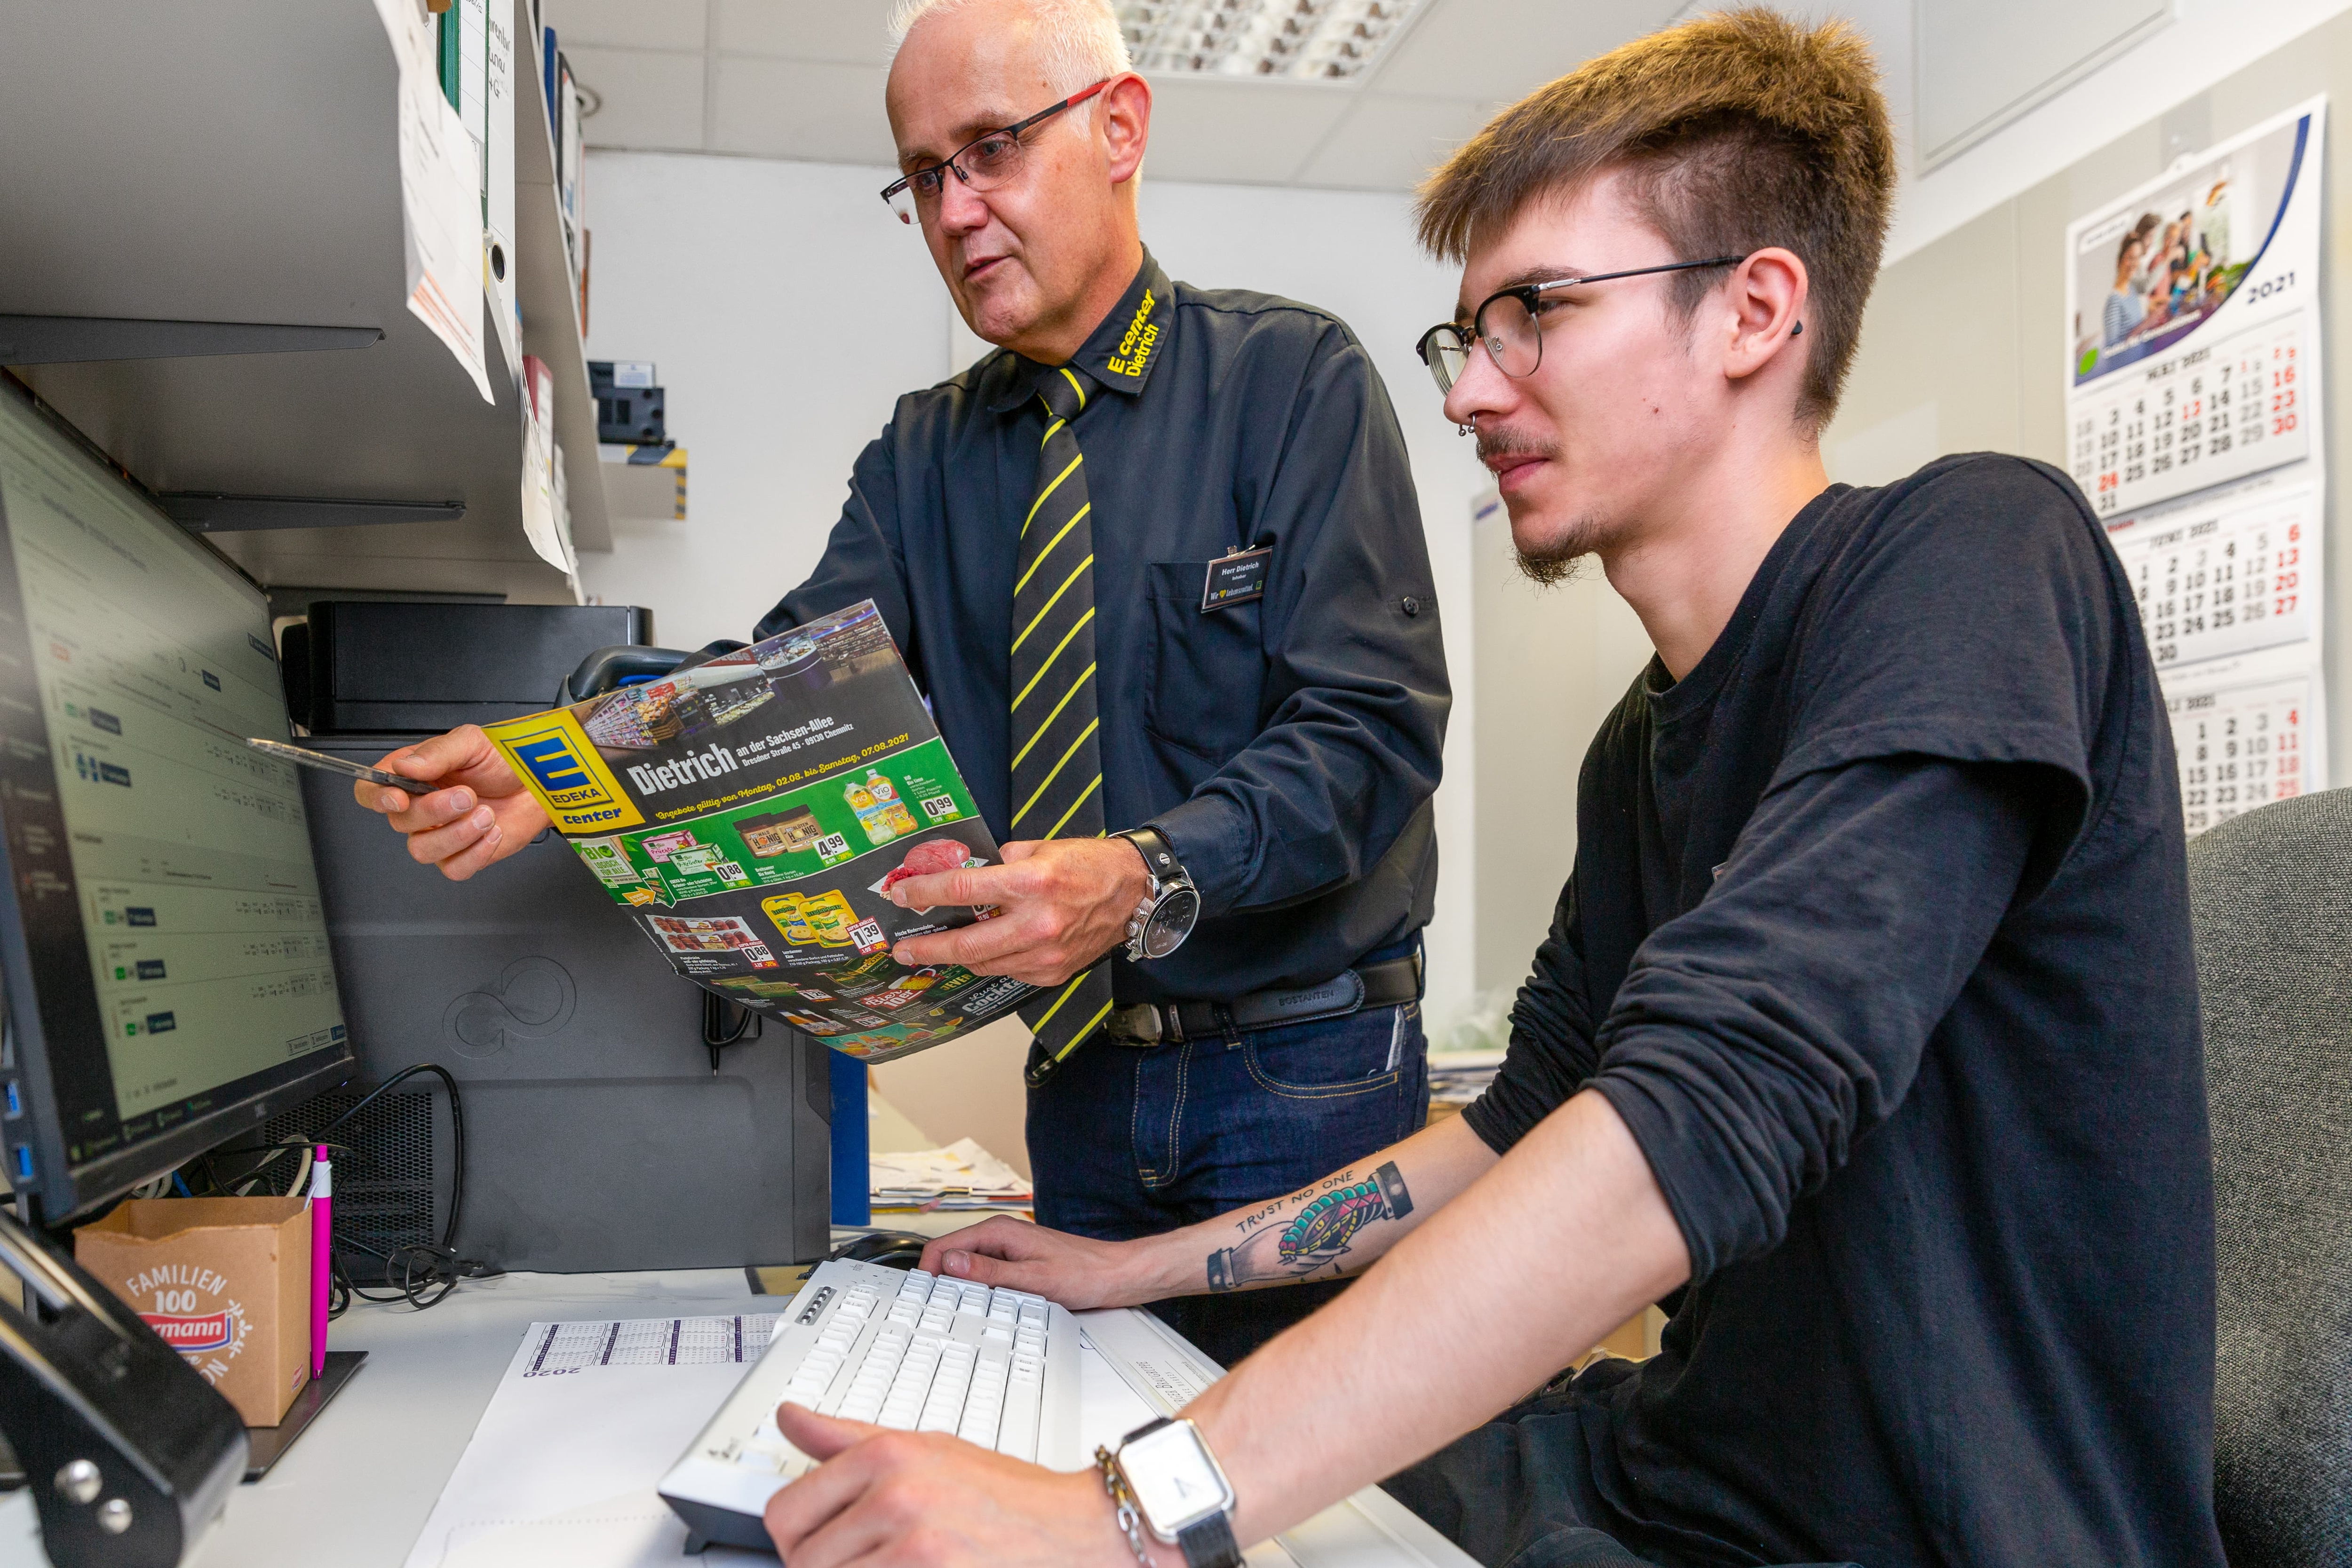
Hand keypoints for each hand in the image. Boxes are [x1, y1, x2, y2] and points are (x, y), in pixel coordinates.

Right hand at [350, 725, 550, 880]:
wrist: (540, 784)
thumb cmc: (505, 760)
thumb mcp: (471, 742)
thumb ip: (436, 754)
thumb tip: (404, 766)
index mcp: (412, 775)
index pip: (370, 790)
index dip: (376, 797)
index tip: (399, 797)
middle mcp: (420, 807)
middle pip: (400, 823)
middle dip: (434, 811)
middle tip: (467, 796)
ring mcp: (439, 834)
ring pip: (423, 851)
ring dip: (457, 834)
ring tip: (486, 814)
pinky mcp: (462, 855)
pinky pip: (453, 869)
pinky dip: (475, 853)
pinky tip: (492, 832)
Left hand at [764, 1405, 1173, 1566]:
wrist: (1075, 1529)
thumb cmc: (1006, 1494)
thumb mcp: (926, 1449)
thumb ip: (847, 1440)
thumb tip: (790, 1418)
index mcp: (885, 1456)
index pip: (785, 1512)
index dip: (798, 1538)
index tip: (819, 1543)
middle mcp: (895, 1496)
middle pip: (802, 1561)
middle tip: (871, 1560)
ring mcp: (913, 1546)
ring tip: (897, 1564)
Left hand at [886, 837, 1148, 985]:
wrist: (1135, 894)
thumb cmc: (1091, 866)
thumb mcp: (1042, 848)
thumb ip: (1003, 862)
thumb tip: (969, 872)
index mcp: (1032, 882)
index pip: (963, 889)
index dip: (926, 893)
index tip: (904, 895)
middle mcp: (1037, 923)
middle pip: (966, 944)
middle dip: (928, 948)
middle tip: (904, 948)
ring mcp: (1046, 953)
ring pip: (984, 963)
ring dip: (956, 958)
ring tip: (936, 951)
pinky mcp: (1053, 971)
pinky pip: (1008, 971)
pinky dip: (990, 962)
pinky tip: (981, 952)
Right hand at [916, 1216, 1163, 1310]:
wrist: (1113, 1275)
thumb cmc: (1082, 1274)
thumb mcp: (1032, 1279)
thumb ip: (989, 1271)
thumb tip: (952, 1263)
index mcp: (998, 1232)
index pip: (945, 1245)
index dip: (929, 1271)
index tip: (924, 1297)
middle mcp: (999, 1235)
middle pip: (952, 1255)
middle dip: (940, 1279)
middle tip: (938, 1309)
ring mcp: (1006, 1248)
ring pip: (966, 1265)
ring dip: (958, 1285)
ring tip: (957, 1310)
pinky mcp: (1014, 1261)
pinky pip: (983, 1272)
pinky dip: (976, 1287)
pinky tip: (982, 1304)